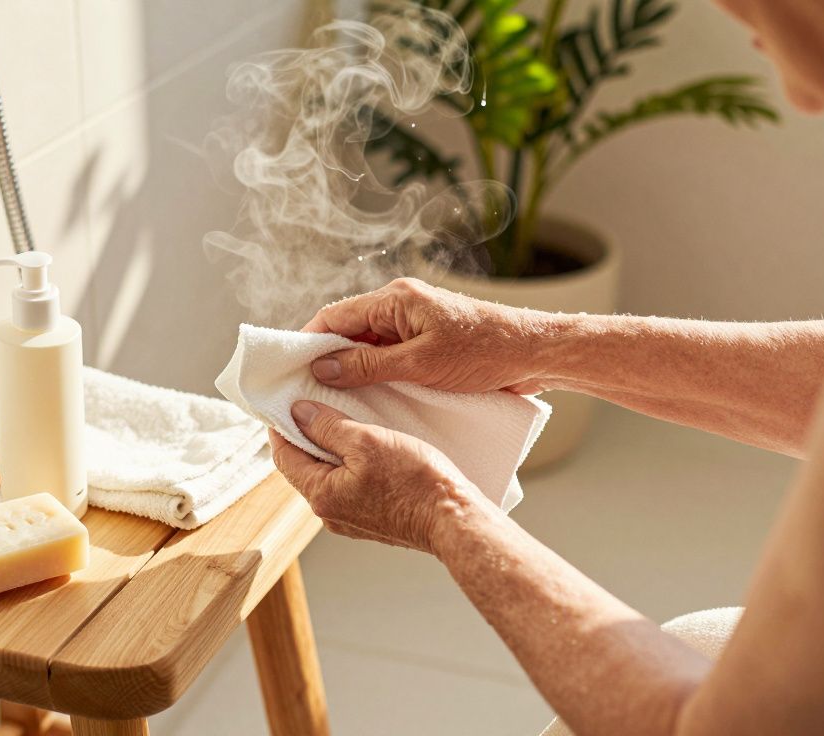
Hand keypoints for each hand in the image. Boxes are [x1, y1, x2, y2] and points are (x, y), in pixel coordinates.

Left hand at [268, 400, 490, 554]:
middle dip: (305, 436)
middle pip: (303, 468)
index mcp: (321, 495)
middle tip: (314, 404)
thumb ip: (327, 426)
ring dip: (330, 450)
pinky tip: (365, 448)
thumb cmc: (415, 481)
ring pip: (328, 476)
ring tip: (342, 421)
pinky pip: (348, 487)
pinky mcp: (372, 520)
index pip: (283, 456)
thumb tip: (298, 413)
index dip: (280, 426)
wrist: (454, 519)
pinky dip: (349, 465)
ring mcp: (351, 520)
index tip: (284, 402)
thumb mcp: (367, 440)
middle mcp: (329, 514)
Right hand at [303, 277, 557, 393]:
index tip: (288, 370)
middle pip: (347, 331)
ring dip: (352, 370)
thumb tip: (323, 366)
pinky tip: (367, 399)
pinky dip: (375, 374)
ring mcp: (414, 323)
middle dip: (326, 359)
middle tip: (305, 392)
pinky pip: (388, 355)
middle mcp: (401, 306)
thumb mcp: (420, 364)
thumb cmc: (485, 353)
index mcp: (396, 300)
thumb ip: (369, 365)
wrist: (535, 354)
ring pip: (367, 346)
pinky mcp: (427, 341)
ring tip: (332, 401)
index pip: (335, 316)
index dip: (308, 342)